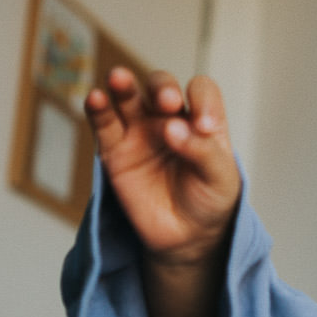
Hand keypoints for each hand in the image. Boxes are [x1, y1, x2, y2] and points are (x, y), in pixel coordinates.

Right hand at [84, 66, 240, 266]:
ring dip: (123, 84)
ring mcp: (140, 131)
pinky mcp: (115, 150)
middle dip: (163, 89)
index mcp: (201, 119)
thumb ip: (203, 151)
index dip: (202, 100)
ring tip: (119, 79)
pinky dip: (97, 108)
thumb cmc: (209, 200)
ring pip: (128, 96)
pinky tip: (95, 98)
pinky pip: (103, 123)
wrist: (186, 237)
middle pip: (161, 86)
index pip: (201, 91)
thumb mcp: (220, 178)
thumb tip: (171, 127)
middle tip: (169, 104)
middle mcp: (169, 118)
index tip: (205, 127)